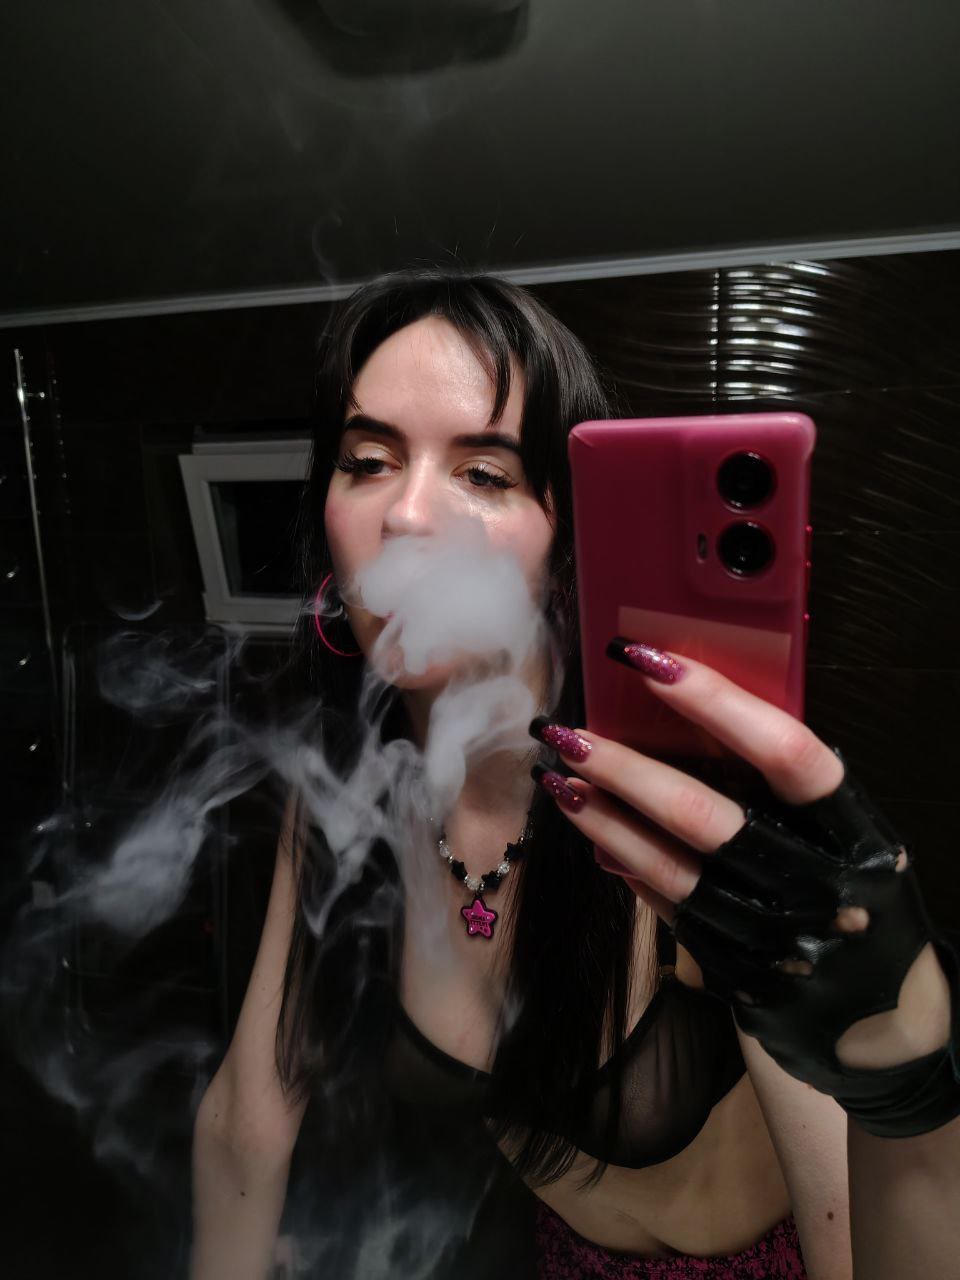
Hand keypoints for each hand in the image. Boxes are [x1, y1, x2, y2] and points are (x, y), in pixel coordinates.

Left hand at [529, 639, 959, 1137]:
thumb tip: (683, 713)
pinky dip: (631, 872)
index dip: (717, 702)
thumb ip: (786, 785)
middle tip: (566, 732)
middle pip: (709, 817)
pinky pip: (672, 914)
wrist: (884, 1024)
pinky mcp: (742, 979)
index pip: (788, 754)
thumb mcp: (846, 835)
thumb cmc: (855, 892)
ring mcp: (780, 943)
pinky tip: (595, 840)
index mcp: (859, 834)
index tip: (648, 661)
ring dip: (607, 822)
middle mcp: (824, 890)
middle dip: (627, 769)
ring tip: (559, 780)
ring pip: (676, 871)